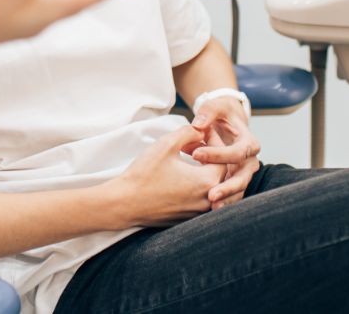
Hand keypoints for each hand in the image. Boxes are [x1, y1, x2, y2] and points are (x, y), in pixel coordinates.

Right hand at [105, 126, 226, 227]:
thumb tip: (201, 130)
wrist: (125, 203)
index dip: (214, 141)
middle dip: (210, 156)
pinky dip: (197, 186)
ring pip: (212, 187)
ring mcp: (198, 212)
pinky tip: (182, 175)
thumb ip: (189, 132)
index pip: (223, 157)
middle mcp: (208, 200)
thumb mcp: (166, 144)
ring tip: (190, 158)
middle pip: (220, 173)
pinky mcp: (188, 219)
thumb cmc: (145, 174)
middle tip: (195, 144)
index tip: (201, 132)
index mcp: (207, 181)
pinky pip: (201, 199)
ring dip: (204, 171)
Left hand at [189, 100, 261, 209]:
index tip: (195, 155)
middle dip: (228, 187)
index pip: (237, 152)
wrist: (226, 124)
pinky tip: (210, 210)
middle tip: (211, 195)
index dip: (217, 154)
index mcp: (249, 142)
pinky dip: (223, 202)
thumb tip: (198, 124)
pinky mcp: (234, 182)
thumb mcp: (216, 107)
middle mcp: (250, 161)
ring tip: (211, 207)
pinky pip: (232, 195)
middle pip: (243, 177)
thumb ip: (208, 112)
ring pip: (239, 190)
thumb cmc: (220, 114)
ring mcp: (243, 174)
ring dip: (227, 199)